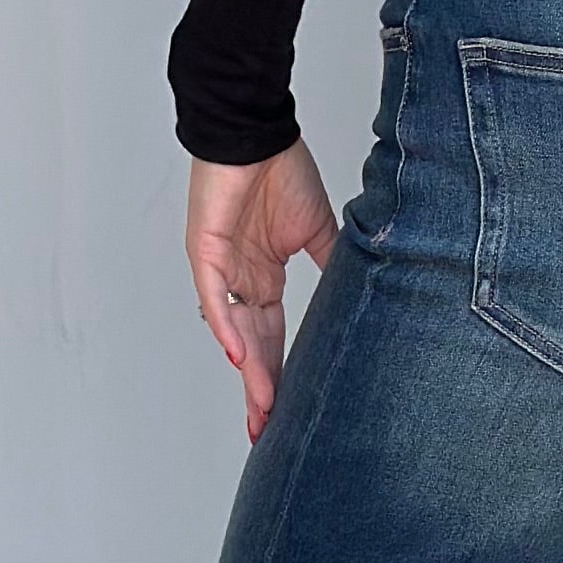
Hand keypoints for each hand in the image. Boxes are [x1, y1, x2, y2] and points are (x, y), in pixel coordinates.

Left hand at [187, 142, 339, 442]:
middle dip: (262, 388)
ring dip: (249, 370)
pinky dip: (227, 326)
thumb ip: (331, 268)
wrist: (256, 131)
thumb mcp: (321, 230)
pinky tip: (239, 357)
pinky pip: (217, 296)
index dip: (280, 374)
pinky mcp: (206, 250)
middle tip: (268, 431)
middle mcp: (241, 279)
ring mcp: (222, 268)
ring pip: (234, 330)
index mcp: (264, 276)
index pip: (273, 336)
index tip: (289, 411)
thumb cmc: (281, 171)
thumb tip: (356, 300)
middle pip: (253, 345)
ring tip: (262, 408)